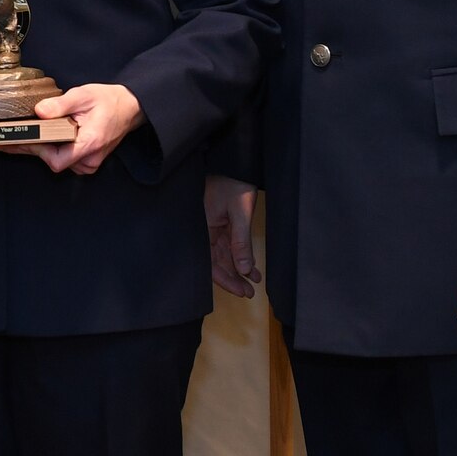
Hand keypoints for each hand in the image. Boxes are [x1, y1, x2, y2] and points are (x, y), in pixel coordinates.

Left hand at [25, 83, 144, 174]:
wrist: (129, 107)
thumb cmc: (110, 102)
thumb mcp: (83, 96)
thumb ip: (60, 104)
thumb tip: (40, 111)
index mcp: (89, 143)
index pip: (56, 160)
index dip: (37, 150)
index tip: (20, 141)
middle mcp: (89, 158)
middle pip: (53, 161)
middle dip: (33, 148)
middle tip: (11, 138)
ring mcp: (88, 162)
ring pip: (58, 161)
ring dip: (43, 148)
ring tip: (27, 134)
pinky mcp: (86, 160)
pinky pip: (64, 158)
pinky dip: (52, 148)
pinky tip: (43, 137)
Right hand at [205, 176, 260, 296]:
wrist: (237, 163)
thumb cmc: (234, 182)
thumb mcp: (240, 212)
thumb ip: (241, 242)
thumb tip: (245, 269)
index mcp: (203, 227)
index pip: (210, 262)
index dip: (225, 279)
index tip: (240, 291)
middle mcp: (205, 231)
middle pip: (216, 262)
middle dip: (233, 278)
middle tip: (249, 292)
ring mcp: (213, 228)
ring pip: (224, 256)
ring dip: (238, 270)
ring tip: (253, 284)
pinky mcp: (221, 225)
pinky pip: (229, 246)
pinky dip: (240, 257)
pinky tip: (252, 268)